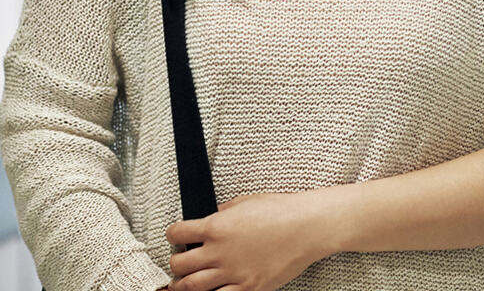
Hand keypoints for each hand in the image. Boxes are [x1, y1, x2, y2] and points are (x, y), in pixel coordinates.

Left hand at [166, 191, 329, 290]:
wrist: (309, 226)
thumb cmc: (283, 210)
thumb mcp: (248, 201)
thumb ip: (224, 212)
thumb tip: (211, 217)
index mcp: (217, 226)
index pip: (178, 233)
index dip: (174, 234)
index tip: (176, 236)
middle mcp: (219, 252)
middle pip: (179, 264)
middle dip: (176, 262)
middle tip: (180, 261)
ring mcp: (232, 272)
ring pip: (191, 287)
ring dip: (183, 285)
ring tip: (183, 284)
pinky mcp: (248, 288)